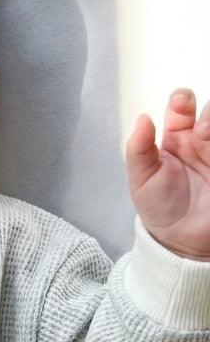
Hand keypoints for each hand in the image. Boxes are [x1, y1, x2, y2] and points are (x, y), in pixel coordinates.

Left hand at [126, 89, 209, 258]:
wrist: (181, 242)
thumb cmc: (159, 208)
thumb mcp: (141, 180)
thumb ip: (139, 149)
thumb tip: (143, 117)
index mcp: (176, 139)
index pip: (181, 108)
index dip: (182, 100)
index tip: (180, 104)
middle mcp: (201, 142)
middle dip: (209, 112)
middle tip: (202, 130)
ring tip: (208, 137)